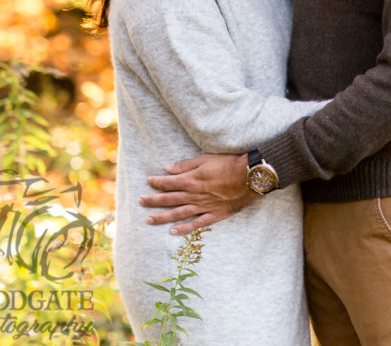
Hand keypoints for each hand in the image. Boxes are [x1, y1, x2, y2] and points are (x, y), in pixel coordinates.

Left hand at [139, 153, 256, 234]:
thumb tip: (168, 168)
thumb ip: (186, 165)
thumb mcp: (206, 159)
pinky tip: (173, 232)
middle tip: (140, 202)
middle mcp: (195, 195)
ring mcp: (204, 207)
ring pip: (179, 214)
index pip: (169, 182)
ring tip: (149, 219)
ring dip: (162, 217)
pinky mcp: (215, 215)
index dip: (157, 182)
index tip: (148, 182)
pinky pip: (197, 224)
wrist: (250, 176)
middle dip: (154, 200)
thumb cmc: (229, 163)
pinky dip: (184, 229)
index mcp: (192, 180)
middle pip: (170, 199)